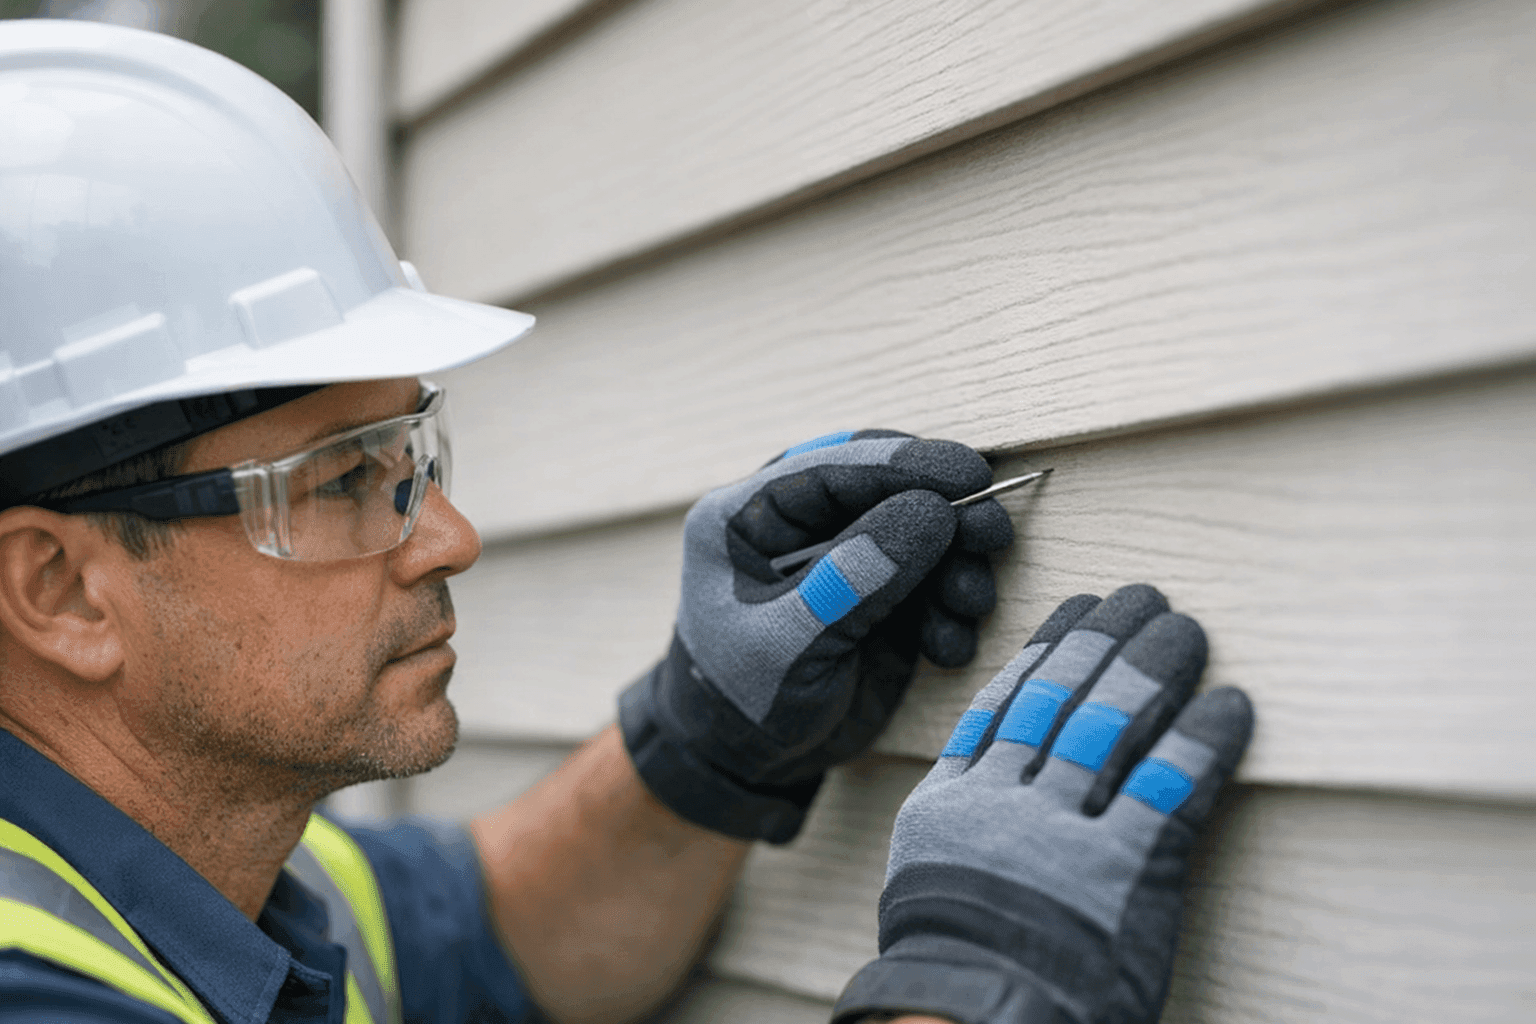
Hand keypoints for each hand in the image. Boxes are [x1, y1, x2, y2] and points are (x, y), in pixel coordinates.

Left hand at [619, 430, 1014, 842]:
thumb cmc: (743, 700)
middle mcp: (798, 524)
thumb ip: (852, 581)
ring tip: (968, 605)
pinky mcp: (881, 594)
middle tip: (992, 534)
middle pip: (885, 487)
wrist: (750, 762)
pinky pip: (933, 582)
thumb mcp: (789, 644)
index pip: (833, 468)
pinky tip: (946, 646)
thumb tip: (929, 512)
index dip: (905, 466)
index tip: (970, 477)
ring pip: (920, 531)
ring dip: (957, 565)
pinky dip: (951, 609)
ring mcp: (844, 556)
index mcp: (747, 516)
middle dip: (946, 510)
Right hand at [833, 584, 1253, 1023]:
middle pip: (1060, 699)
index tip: (1076, 609)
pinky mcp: (1123, 872)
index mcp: (953, 802)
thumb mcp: (933, 877)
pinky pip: (1170, 788)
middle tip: (1143, 597)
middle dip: (1106, 641)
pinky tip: (1229, 705)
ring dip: (1154, 670)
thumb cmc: (959, 965)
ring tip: (1187, 630)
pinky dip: (1203, 742)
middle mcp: (1003, 804)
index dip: (1046, 650)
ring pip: (1109, 727)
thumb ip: (964, 813)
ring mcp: (1060, 835)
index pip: (1004, 702)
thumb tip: (1000, 762)